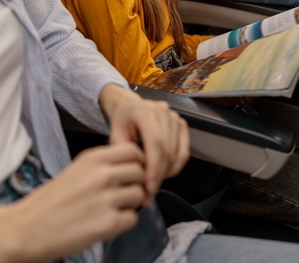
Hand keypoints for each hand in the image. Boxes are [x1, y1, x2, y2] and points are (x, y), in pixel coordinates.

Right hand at [0, 143, 146, 262]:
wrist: (26, 228)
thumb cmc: (48, 202)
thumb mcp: (75, 170)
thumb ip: (101, 166)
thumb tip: (128, 169)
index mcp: (92, 158)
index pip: (133, 150)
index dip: (136, 162)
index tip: (130, 172)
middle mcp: (102, 175)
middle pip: (141, 172)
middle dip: (136, 183)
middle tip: (123, 194)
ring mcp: (107, 199)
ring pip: (139, 195)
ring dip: (130, 204)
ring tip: (112, 209)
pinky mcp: (108, 224)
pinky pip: (133, 219)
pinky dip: (124, 222)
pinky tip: (107, 223)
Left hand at [99, 84, 189, 201]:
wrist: (130, 107)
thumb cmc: (122, 120)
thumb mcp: (114, 133)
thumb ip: (123, 152)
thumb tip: (134, 174)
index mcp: (144, 111)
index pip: (155, 142)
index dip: (154, 167)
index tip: (149, 186)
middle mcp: (162, 111)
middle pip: (167, 150)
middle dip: (159, 175)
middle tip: (149, 192)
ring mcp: (174, 118)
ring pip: (176, 153)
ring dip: (166, 173)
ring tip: (153, 183)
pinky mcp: (181, 125)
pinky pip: (184, 152)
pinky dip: (175, 166)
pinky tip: (163, 173)